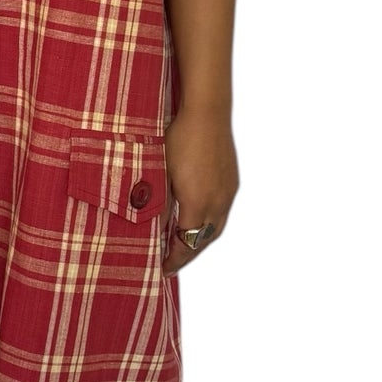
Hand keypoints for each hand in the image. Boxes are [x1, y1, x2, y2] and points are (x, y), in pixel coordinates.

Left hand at [159, 104, 238, 277]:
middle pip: (202, 241)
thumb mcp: (160, 173)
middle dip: (186, 255)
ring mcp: (228, 193)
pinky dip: (208, 224)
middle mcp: (217, 203)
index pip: (185, 244)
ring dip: (199, 241)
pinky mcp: (232, 182)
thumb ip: (157, 205)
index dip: (172, 259)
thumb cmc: (177, 139)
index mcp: (197, 204)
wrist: (206, 112)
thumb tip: (149, 230)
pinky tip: (198, 220)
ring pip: (215, 229)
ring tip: (183, 246)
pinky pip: (221, 213)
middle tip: (170, 263)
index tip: (160, 269)